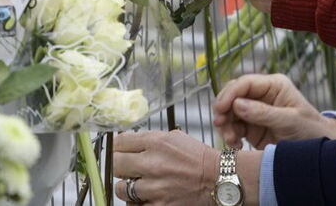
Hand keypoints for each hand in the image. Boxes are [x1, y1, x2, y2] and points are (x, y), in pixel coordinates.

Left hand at [113, 131, 261, 205]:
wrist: (219, 179)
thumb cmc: (198, 158)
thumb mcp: (174, 137)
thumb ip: (149, 139)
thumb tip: (127, 142)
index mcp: (156, 142)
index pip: (119, 143)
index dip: (118, 147)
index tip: (120, 151)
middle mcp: (153, 164)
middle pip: (116, 164)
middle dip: (121, 166)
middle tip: (127, 168)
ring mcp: (155, 188)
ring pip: (122, 188)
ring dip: (128, 187)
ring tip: (139, 184)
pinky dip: (138, 202)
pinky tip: (146, 197)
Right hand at [212, 74, 335, 147]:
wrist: (317, 153)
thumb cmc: (310, 130)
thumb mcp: (290, 120)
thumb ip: (263, 112)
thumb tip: (237, 104)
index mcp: (273, 85)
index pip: (245, 83)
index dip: (230, 94)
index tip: (220, 108)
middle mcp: (261, 95)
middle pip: (233, 95)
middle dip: (223, 109)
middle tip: (219, 124)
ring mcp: (254, 111)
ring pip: (229, 112)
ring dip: (225, 125)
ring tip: (231, 140)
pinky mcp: (250, 127)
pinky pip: (233, 127)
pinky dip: (230, 135)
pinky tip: (236, 145)